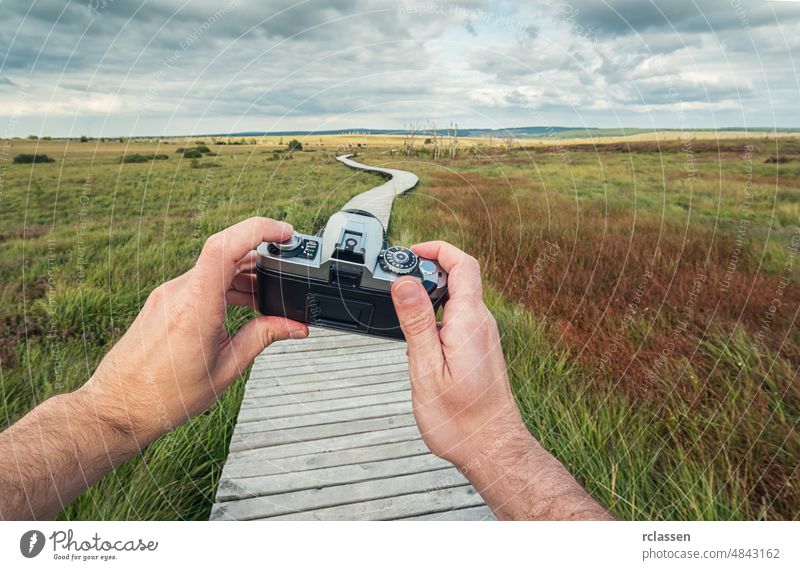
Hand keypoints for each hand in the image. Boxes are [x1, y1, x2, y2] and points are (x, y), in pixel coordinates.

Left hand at [80, 217, 308, 446]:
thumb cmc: (167, 395)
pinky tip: (241, 307)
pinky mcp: (164, 300)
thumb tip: (295, 326)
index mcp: (196, 306)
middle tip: (285, 278)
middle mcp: (178, 291)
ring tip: (265, 303)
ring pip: (215, 268)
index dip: (258, 229)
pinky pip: (202, 280)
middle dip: (262, 259)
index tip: (285, 233)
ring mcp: (168, 293)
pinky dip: (227, 286)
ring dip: (245, 276)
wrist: (121, 406)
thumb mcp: (227, 368)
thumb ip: (263, 337)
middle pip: (226, 253)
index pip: (224, 246)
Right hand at [390, 241, 611, 519]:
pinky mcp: (479, 349)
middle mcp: (481, 323)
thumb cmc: (461, 419)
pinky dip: (436, 318)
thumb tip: (404, 282)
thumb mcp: (427, 368)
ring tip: (404, 317)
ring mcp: (482, 336)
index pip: (463, 264)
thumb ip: (416, 322)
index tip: (410, 252)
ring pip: (457, 299)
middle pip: (459, 277)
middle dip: (427, 271)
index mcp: (469, 321)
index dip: (437, 249)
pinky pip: (457, 319)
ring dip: (430, 297)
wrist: (491, 448)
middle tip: (397, 284)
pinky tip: (419, 344)